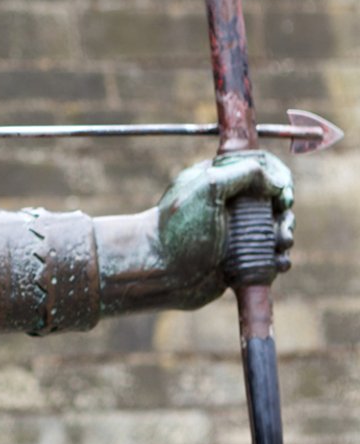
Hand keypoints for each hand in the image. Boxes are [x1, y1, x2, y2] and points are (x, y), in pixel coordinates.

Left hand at [155, 150, 294, 304]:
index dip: (277, 179)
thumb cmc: (177, 231)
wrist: (159, 274)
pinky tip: (277, 264)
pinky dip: (277, 260)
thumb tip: (277, 182)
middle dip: (284, 212)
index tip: (281, 195)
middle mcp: (227, 205)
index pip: (259, 168)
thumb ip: (244, 174)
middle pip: (272, 201)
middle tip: (282, 224)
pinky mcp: (237, 259)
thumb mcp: (208, 189)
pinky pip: (267, 257)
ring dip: (284, 236)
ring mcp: (233, 233)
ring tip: (281, 244)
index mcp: (218, 181)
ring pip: (273, 230)